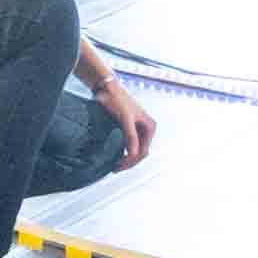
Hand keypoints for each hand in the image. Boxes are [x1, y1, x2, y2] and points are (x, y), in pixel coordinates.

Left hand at [78, 48, 154, 169]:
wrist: (107, 88)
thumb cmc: (117, 100)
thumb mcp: (125, 119)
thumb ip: (130, 136)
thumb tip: (134, 154)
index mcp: (150, 127)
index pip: (143, 151)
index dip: (132, 161)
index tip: (119, 166)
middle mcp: (146, 129)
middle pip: (140, 152)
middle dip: (130, 162)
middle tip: (116, 168)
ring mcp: (138, 129)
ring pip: (135, 150)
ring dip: (127, 158)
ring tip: (115, 165)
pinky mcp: (129, 128)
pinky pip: (129, 144)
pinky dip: (124, 152)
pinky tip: (116, 155)